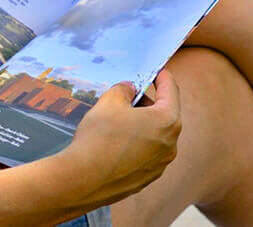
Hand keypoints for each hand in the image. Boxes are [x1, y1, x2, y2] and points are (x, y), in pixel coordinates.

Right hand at [51, 70, 182, 207]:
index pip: (171, 90)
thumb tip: (129, 89)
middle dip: (148, 102)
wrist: (82, 180)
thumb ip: (124, 89)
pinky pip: (147, 154)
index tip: (156, 71)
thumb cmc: (99, 139)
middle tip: (129, 95)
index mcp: (167, 121)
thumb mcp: (110, 101)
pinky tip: (117, 142)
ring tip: (119, 119)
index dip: (162, 76)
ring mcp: (160, 165)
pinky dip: (137, 144)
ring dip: (143, 124)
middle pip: (165, 114)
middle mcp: (170, 145)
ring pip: (156, 136)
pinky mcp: (147, 179)